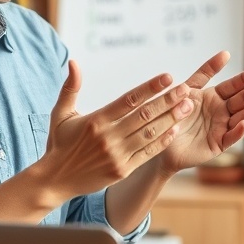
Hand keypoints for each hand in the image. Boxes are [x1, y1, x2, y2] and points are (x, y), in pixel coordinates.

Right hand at [41, 60, 193, 196]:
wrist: (56, 180)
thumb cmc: (59, 144)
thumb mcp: (61, 114)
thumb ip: (70, 87)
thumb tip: (74, 62)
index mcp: (96, 120)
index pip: (129, 100)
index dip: (150, 88)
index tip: (168, 77)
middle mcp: (108, 137)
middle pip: (144, 115)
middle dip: (168, 101)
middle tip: (186, 89)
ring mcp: (117, 155)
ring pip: (150, 133)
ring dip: (171, 119)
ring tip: (187, 106)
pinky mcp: (122, 170)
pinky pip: (147, 153)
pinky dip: (163, 141)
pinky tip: (176, 129)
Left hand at [156, 51, 243, 174]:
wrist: (158, 140)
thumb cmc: (172, 112)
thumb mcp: (187, 88)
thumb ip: (204, 73)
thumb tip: (226, 54)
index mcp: (215, 96)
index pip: (235, 85)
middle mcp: (222, 111)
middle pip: (242, 99)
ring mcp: (222, 128)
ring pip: (241, 117)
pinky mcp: (217, 144)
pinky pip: (229, 137)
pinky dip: (237, 131)